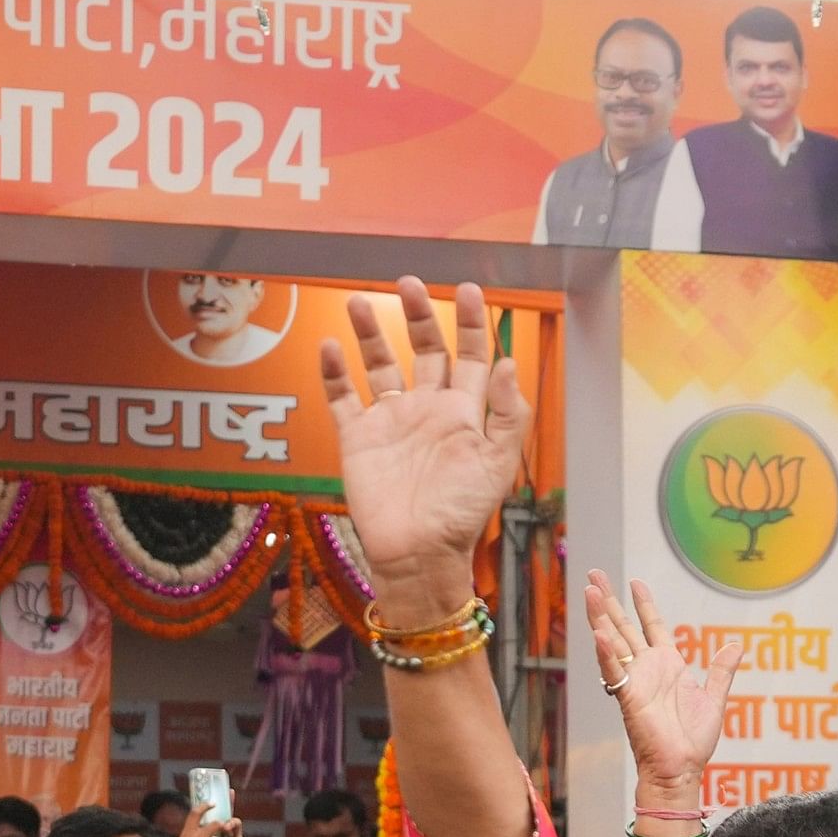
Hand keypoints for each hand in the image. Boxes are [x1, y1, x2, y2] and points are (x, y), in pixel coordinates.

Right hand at [320, 279, 531, 623]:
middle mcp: (427, 410)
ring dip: (370, 332)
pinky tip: (329, 345)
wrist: (418, 554)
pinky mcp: (357, 438)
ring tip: (357, 300)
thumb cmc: (461, 515)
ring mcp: (391, 422)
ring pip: (379, 364)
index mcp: (464, 413)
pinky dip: (333, 371)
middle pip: (425, 349)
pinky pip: (342, 397)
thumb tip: (507, 361)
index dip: (471, 322)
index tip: (466, 289)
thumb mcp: (497, 463)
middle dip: (418, 315)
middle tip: (408, 283)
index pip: (471, 355)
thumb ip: (508, 412)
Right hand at [585, 568, 732, 799]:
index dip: (644, 604)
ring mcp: (635, 681)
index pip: (652, 626)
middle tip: (595, 574)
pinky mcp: (628, 697)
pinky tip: (598, 632)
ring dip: (600, 616)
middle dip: (610, 601)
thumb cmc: (694, 741)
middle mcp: (647, 669)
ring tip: (590, 590)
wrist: (682, 768)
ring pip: (613, 641)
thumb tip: (736, 646)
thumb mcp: (714, 698)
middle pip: (624, 626)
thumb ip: (721, 671)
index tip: (635, 582)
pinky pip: (614, 671)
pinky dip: (606, 652)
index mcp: (667, 666)